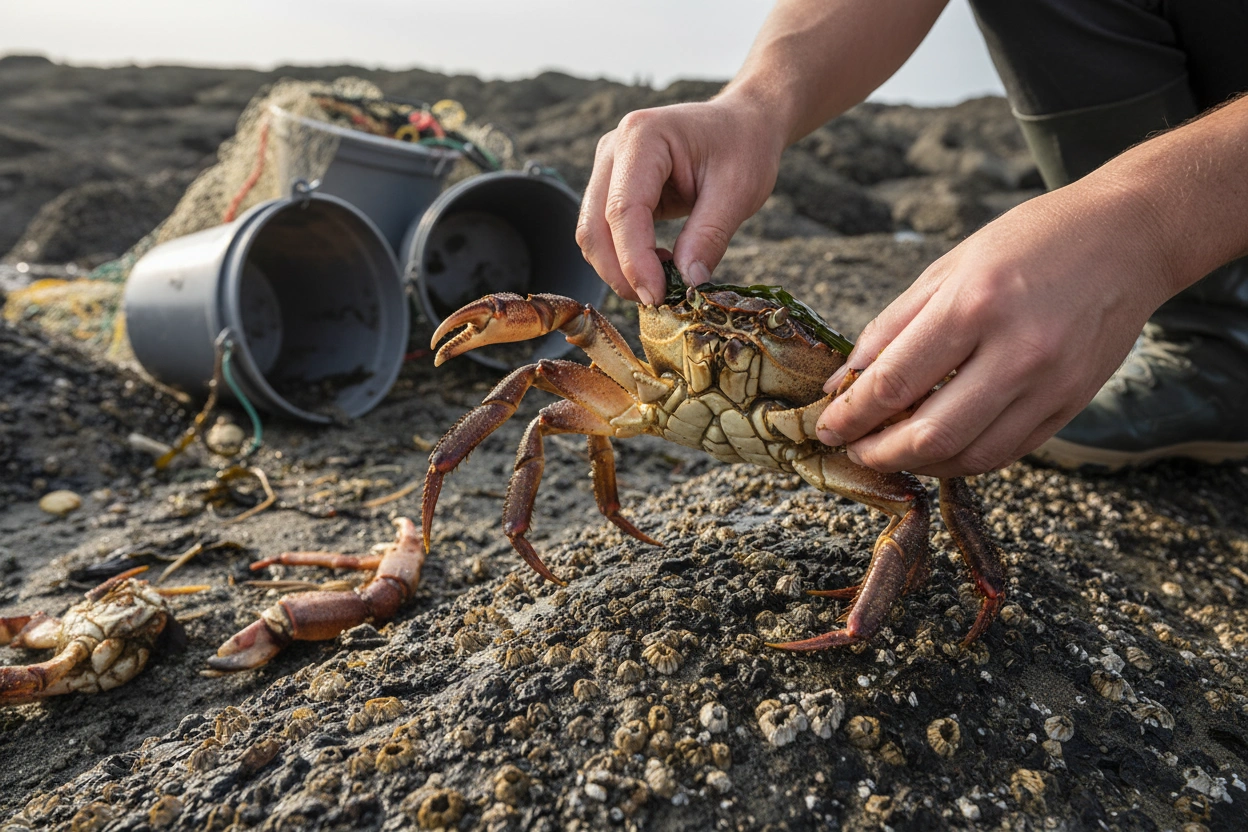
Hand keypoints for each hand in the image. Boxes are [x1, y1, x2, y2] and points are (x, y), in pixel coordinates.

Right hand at [576, 92, 785, 304]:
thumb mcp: (738, 191)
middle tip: (656, 300)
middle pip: (594, 225)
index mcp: (642, 137)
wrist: (742, 123)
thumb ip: (709, 236)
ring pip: (592, 233)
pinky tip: (659, 265)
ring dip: (618, 269)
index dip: (634, 260)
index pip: (623, 210)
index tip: (656, 296)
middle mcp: (613, 148)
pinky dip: (624, 258)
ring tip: (662, 282)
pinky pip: (605, 232)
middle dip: (619, 272)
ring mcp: (608, 167)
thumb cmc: (743, 146)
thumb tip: (687, 283)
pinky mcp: (612, 187)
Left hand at [814, 179, 1176, 476]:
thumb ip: (892, 327)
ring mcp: (1049, 383)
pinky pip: (1007, 452)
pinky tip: (938, 447)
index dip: (850, 415)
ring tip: (891, 451)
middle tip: (853, 448)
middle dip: (877, 452)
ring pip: (968, 456)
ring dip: (918, 464)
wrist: (1128, 237)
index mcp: (973, 305)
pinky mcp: (1071, 404)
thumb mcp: (948, 267)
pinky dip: (963, 460)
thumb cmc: (1029, 242)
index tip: (826, 426)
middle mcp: (1015, 351)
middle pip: (929, 434)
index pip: (894, 382)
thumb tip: (845, 380)